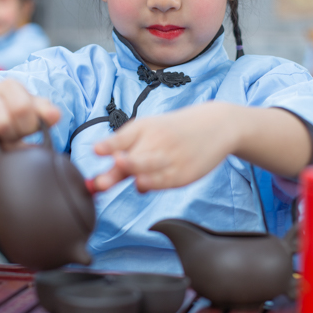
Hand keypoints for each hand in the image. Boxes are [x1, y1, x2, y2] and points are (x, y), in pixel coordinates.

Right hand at [0, 79, 60, 156]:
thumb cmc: (11, 110)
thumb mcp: (32, 107)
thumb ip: (46, 111)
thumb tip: (55, 115)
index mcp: (9, 85)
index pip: (23, 107)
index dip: (30, 123)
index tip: (31, 127)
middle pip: (8, 121)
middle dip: (18, 133)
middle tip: (18, 133)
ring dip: (7, 141)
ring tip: (8, 137)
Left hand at [93, 102, 236, 191]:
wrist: (216, 126)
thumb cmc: (175, 130)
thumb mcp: (151, 130)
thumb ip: (125, 151)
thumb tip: (100, 178)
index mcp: (144, 128)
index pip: (122, 138)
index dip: (109, 145)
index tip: (96, 150)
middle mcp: (156, 141)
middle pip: (132, 158)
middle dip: (117, 168)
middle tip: (99, 183)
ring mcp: (170, 158)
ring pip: (148, 168)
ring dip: (134, 172)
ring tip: (125, 177)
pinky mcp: (183, 173)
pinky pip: (163, 182)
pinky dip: (151, 184)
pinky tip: (142, 185)